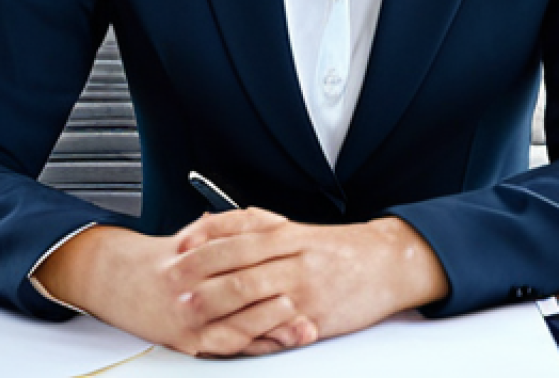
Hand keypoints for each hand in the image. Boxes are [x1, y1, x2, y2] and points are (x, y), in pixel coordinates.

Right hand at [33, 216, 316, 356]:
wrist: (121, 282)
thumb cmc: (168, 256)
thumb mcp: (195, 232)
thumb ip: (233, 227)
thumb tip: (276, 226)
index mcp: (190, 256)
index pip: (235, 248)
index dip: (268, 245)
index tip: (296, 241)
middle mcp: (188, 289)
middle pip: (238, 287)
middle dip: (274, 287)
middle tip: (304, 285)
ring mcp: (189, 320)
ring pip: (235, 323)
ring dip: (271, 321)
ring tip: (298, 316)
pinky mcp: (190, 343)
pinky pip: (227, 347)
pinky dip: (256, 344)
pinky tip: (276, 340)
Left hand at [170, 208, 449, 352]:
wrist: (384, 264)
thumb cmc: (337, 250)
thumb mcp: (298, 231)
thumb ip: (259, 227)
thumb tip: (214, 223)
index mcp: (288, 232)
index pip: (239, 229)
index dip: (206, 238)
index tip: (179, 246)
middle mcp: (293, 255)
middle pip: (239, 260)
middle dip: (202, 273)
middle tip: (173, 283)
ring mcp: (303, 286)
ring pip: (252, 292)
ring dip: (216, 302)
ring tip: (191, 310)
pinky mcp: (312, 316)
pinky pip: (275, 324)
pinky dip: (249, 329)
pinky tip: (229, 334)